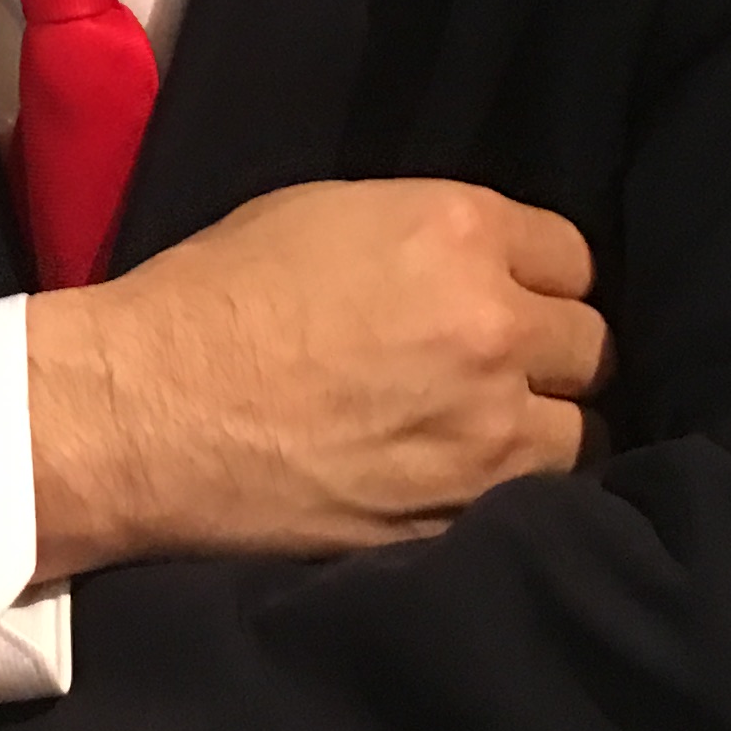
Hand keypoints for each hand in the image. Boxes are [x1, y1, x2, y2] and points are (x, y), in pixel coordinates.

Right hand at [22, 179, 607, 581]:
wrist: (140, 411)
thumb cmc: (211, 297)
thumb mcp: (326, 213)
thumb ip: (430, 236)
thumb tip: (479, 267)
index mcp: (459, 233)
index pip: (574, 256)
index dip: (536, 277)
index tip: (507, 295)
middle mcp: (493, 328)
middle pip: (590, 346)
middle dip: (548, 353)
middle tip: (494, 366)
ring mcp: (482, 435)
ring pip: (578, 435)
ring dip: (539, 430)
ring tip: (479, 434)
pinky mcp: (454, 517)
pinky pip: (527, 504)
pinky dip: (500, 493)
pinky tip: (451, 481)